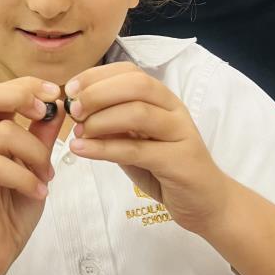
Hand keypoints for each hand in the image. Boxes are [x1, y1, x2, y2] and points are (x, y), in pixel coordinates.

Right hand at [0, 77, 62, 274]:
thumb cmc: (12, 209)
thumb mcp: (36, 168)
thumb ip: (42, 138)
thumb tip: (59, 105)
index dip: (27, 85)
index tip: (57, 93)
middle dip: (18, 94)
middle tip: (43, 111)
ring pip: (1, 132)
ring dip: (35, 151)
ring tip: (47, 176)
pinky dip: (25, 177)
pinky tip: (39, 191)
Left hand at [65, 63, 228, 234]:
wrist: (205, 202)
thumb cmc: (163, 166)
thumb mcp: (132, 139)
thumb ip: (110, 123)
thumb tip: (75, 110)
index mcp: (161, 98)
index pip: (129, 72)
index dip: (97, 75)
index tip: (70, 88)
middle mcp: (173, 109)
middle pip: (136, 85)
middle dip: (98, 92)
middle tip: (73, 109)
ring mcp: (180, 133)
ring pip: (138, 113)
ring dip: (101, 120)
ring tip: (79, 132)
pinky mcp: (179, 162)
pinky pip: (137, 150)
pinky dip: (104, 148)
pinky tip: (81, 149)